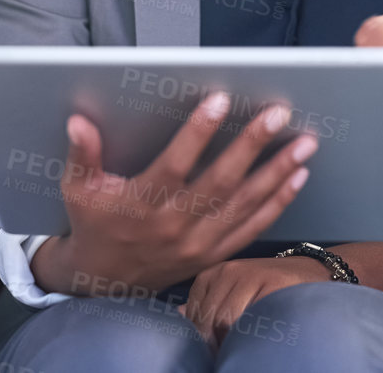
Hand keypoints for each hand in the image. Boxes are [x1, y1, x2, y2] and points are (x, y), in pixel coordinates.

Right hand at [31, 91, 318, 295]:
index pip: (175, 164)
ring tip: (304, 143)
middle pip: (221, 182)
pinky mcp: (214, 254)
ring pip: (245, 204)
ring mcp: (199, 243)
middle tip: (278, 114)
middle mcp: (175, 226)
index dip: (197, 132)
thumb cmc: (94, 224)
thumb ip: (82, 155)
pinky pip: (253, 228)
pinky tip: (298, 177)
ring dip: (277, 172)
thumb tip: (79, 122)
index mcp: (142, 204)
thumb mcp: (78, 190)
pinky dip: (278, 202)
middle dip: (252, 145)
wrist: (104, 281)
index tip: (219, 100)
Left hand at [180, 256, 329, 347]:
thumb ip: (205, 305)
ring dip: (229, 340)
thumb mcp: (231, 294)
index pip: (191, 315)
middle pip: (206, 319)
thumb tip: (177, 315)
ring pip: (224, 320)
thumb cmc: (265, 290)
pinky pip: (248, 316)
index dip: (199, 338)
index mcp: (210, 276)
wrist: (307, 275)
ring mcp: (247, 274)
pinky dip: (248, 332)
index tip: (211, 349)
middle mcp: (225, 271)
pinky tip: (254, 336)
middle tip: (225, 354)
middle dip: (213, 343)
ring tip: (239, 348)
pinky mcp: (269, 281)